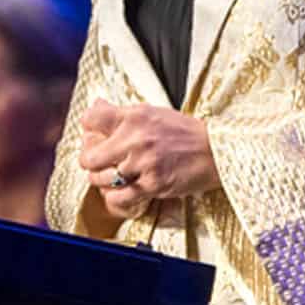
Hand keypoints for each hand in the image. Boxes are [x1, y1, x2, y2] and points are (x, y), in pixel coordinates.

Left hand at [78, 102, 219, 219]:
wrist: (216, 151)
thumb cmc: (185, 133)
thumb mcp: (153, 113)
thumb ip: (122, 113)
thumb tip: (95, 105)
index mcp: (134, 116)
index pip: (89, 119)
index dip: (88, 130)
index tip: (94, 136)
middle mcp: (135, 138)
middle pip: (88, 157)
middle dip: (91, 162)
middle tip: (101, 164)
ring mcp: (143, 163)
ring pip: (99, 179)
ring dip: (103, 182)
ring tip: (115, 178)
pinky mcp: (152, 184)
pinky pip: (118, 198)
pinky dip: (116, 199)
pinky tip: (123, 193)